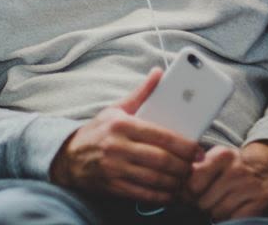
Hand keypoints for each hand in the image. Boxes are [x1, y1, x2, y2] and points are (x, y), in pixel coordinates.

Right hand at [49, 68, 200, 204]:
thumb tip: (159, 73)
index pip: (161, 136)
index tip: (198, 150)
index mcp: (121, 124)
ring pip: (156, 179)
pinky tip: (170, 190)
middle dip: (184, 165)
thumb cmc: (99, 131)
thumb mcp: (117, 109)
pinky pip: (145, 194)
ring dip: (176, 181)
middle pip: (162, 160)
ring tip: (185, 177)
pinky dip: (162, 194)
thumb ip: (142, 93)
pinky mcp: (113, 186)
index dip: (185, 145)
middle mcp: (117, 146)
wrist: (69, 156)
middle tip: (194, 165)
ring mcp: (115, 168)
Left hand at [184, 141, 267, 220]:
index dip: (189, 192)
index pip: (194, 182)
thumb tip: (178, 193)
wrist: (262, 167)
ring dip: (215, 212)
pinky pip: (235, 219)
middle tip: (206, 199)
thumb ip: (195, 170)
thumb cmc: (229, 166)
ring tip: (220, 202)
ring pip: (219, 212)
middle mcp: (238, 169)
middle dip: (202, 203)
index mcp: (222, 155)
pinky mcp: (262, 200)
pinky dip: (230, 218)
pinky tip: (232, 208)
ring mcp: (251, 186)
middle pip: (205, 201)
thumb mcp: (212, 159)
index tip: (190, 193)